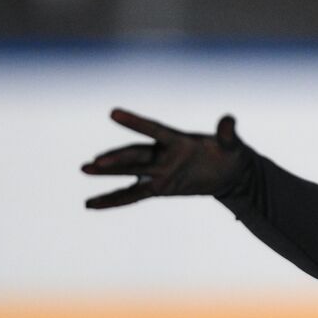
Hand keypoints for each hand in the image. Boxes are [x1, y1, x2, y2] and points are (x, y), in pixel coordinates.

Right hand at [81, 108, 253, 208]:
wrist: (229, 173)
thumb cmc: (230, 153)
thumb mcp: (232, 145)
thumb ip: (228, 134)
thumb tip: (229, 120)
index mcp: (178, 140)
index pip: (153, 130)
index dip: (135, 123)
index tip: (113, 113)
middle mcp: (163, 154)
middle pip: (136, 155)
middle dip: (117, 159)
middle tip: (95, 161)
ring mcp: (159, 171)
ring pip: (129, 172)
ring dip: (107, 173)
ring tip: (84, 169)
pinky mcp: (159, 188)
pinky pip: (132, 195)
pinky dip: (113, 200)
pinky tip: (91, 204)